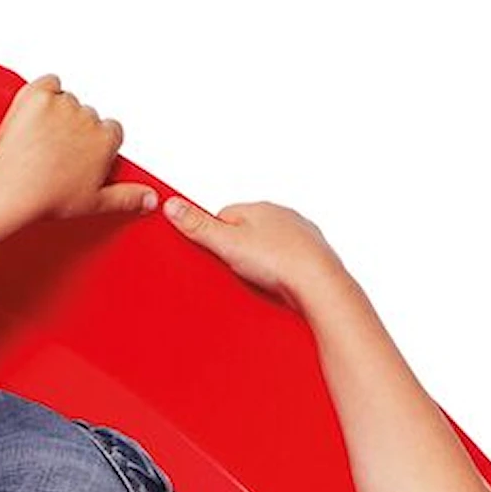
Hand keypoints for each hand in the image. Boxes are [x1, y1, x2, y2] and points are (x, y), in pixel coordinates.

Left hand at [0, 74, 157, 225]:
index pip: (111, 130)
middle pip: (87, 115)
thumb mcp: (96, 203)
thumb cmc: (51, 196)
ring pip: (67, 99)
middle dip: (75, 129)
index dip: (96, 143)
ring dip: (57, 112)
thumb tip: (151, 199)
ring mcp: (63, 104)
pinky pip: (48, 82)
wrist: (14, 186)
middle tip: (57, 151)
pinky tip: (37, 112)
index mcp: (106, 140)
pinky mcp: (38, 94)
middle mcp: (89, 118)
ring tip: (41, 138)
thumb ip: (128, 197)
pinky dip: (44, 92)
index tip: (84, 155)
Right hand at [162, 198, 346, 309]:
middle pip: (245, 233)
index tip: (209, 253)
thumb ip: (198, 226)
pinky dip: (277, 275)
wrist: (319, 285)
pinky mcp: (309, 259)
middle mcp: (282, 217)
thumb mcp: (227, 243)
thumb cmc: (280, 261)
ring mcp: (299, 237)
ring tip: (251, 281)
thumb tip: (172, 204)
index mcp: (260, 207)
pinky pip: (284, 265)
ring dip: (257, 264)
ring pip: (267, 249)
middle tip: (229, 271)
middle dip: (235, 251)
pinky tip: (272, 287)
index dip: (212, 237)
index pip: (223, 215)